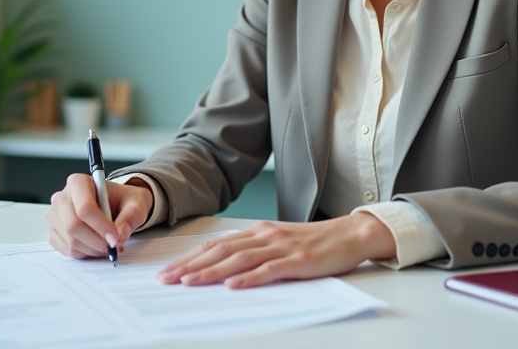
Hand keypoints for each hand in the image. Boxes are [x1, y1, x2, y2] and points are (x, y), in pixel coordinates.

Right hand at [46, 174, 153, 258]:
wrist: (115, 204)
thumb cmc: (123, 200)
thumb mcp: (136, 202)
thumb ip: (131, 216)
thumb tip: (120, 235)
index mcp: (79, 182)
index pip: (85, 208)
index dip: (101, 226)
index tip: (116, 238)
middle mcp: (62, 197)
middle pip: (73, 226)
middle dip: (97, 241)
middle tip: (114, 247)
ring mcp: (55, 216)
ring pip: (70, 240)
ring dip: (92, 249)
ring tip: (108, 246)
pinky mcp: (54, 231)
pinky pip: (66, 249)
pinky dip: (84, 253)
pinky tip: (96, 246)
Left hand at [156, 213, 395, 288]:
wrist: (350, 234)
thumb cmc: (314, 242)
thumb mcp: (279, 242)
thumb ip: (254, 251)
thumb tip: (223, 268)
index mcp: (258, 231)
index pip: (217, 245)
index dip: (190, 258)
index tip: (168, 271)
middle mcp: (265, 236)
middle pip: (221, 251)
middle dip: (191, 266)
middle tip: (166, 279)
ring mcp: (281, 247)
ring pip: (240, 259)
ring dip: (211, 272)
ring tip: (189, 283)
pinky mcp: (298, 260)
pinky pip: (270, 270)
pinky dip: (250, 278)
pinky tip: (233, 285)